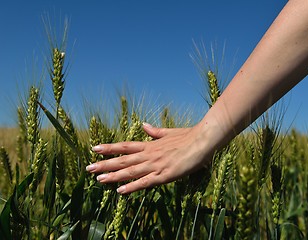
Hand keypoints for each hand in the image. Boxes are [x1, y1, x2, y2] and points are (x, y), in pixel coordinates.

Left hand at [86, 123, 213, 193]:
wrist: (202, 141)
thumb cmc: (188, 136)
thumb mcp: (169, 132)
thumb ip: (155, 131)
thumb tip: (144, 125)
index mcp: (150, 144)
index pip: (125, 146)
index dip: (109, 148)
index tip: (95, 148)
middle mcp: (149, 154)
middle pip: (123, 160)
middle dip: (104, 164)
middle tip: (88, 168)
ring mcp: (155, 165)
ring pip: (130, 171)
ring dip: (113, 175)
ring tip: (98, 179)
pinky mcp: (164, 175)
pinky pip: (145, 182)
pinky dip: (131, 187)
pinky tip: (119, 191)